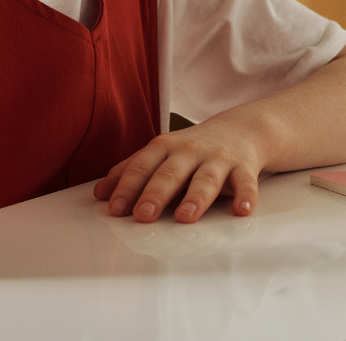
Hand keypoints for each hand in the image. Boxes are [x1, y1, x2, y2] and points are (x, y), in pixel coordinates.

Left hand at [93, 116, 266, 221]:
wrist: (240, 128)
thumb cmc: (193, 148)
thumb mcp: (162, 152)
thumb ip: (132, 170)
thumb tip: (99, 193)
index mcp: (166, 147)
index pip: (143, 165)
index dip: (128, 187)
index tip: (115, 209)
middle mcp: (191, 151)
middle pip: (171, 172)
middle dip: (157, 193)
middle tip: (144, 215)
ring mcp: (218, 159)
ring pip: (206, 178)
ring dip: (196, 197)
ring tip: (185, 216)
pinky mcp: (243, 167)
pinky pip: (246, 183)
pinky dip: (245, 196)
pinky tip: (241, 211)